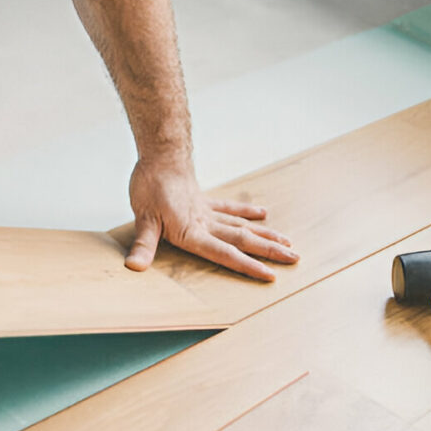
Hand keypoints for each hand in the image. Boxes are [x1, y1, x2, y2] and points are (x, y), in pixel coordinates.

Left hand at [124, 160, 297, 280]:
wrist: (161, 155)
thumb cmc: (150, 186)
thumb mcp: (143, 218)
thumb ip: (143, 245)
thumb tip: (134, 266)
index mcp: (193, 232)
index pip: (225, 254)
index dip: (248, 266)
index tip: (271, 275)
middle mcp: (206, 223)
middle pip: (243, 240)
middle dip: (269, 252)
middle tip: (295, 259)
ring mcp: (208, 210)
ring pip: (242, 226)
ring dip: (266, 235)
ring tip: (288, 243)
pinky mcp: (204, 199)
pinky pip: (229, 208)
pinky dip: (246, 212)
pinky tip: (263, 214)